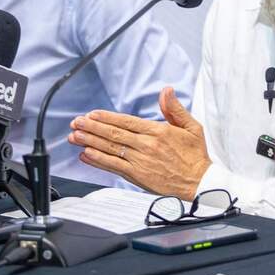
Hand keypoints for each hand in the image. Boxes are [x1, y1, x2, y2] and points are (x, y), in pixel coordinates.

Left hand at [68, 87, 211, 199]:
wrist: (200, 183)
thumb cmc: (195, 156)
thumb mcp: (192, 127)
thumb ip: (175, 109)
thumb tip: (166, 90)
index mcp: (158, 131)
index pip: (126, 122)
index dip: (106, 118)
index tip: (91, 114)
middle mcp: (146, 146)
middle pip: (114, 134)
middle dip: (91, 128)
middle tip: (76, 123)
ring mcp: (140, 162)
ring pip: (111, 149)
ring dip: (90, 142)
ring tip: (74, 137)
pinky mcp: (138, 176)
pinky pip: (114, 167)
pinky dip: (98, 161)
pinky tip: (86, 155)